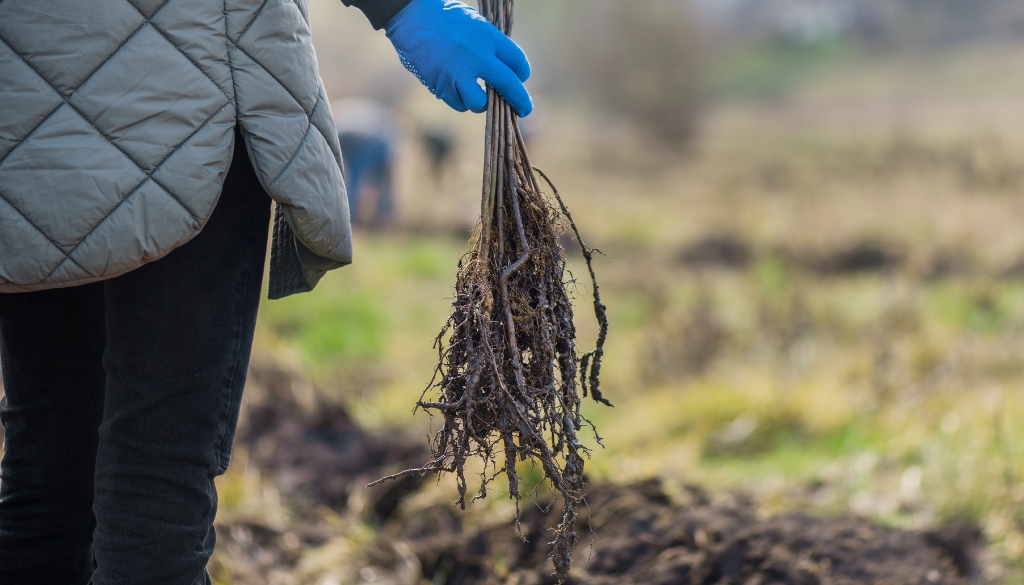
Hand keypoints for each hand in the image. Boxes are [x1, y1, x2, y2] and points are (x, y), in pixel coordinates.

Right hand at [386, 0, 532, 116]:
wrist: (410, 16)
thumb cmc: (444, 17)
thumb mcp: (474, 23)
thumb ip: (490, 45)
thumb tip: (504, 70)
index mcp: (488, 37)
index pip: (517, 61)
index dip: (522, 73)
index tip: (521, 79)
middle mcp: (477, 57)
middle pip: (509, 86)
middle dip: (520, 101)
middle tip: (524, 110)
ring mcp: (458, 74)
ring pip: (480, 104)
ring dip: (482, 104)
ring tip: (479, 98)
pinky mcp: (441, 86)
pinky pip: (458, 104)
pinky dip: (461, 101)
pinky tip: (458, 91)